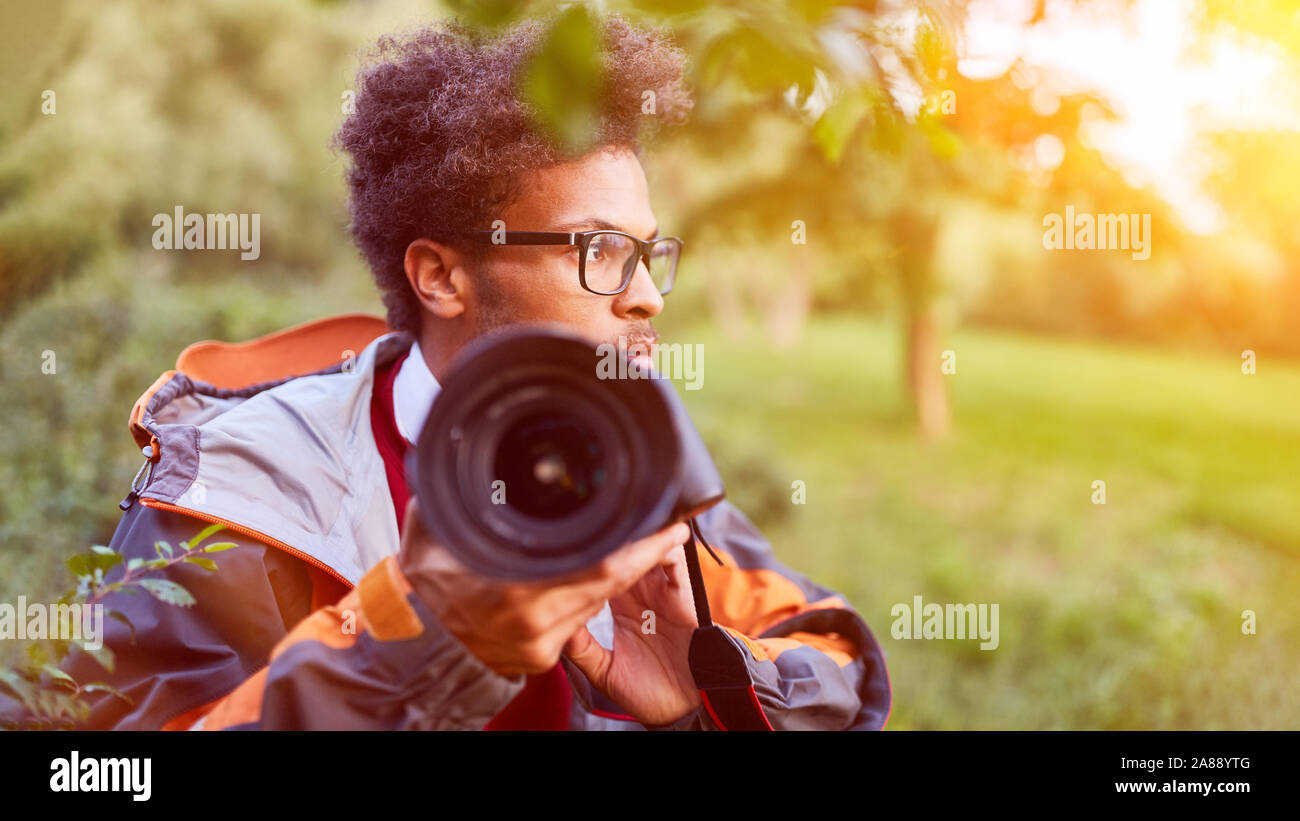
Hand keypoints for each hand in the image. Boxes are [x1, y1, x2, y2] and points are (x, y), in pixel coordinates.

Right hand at [397, 497, 691, 677]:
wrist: (408, 635)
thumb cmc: (423, 572)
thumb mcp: (434, 520)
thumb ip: (461, 487)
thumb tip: (470, 440)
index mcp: (512, 588)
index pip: (601, 565)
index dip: (642, 546)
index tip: (671, 524)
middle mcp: (531, 623)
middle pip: (609, 584)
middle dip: (643, 556)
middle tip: (671, 529)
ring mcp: (538, 646)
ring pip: (599, 602)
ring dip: (622, 575)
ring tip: (645, 545)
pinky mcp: (541, 659)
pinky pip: (581, 620)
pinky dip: (593, 595)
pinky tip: (601, 574)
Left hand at [562, 543, 701, 725]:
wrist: (686, 706)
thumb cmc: (648, 692)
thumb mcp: (604, 672)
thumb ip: (582, 649)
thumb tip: (556, 627)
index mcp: (619, 606)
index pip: (600, 571)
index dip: (587, 559)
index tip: (566, 549)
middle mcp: (640, 594)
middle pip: (623, 553)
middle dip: (609, 541)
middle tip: (590, 530)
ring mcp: (661, 590)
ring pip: (647, 549)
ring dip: (633, 540)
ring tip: (616, 534)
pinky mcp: (682, 592)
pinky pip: (674, 561)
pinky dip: (662, 548)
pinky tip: (643, 548)